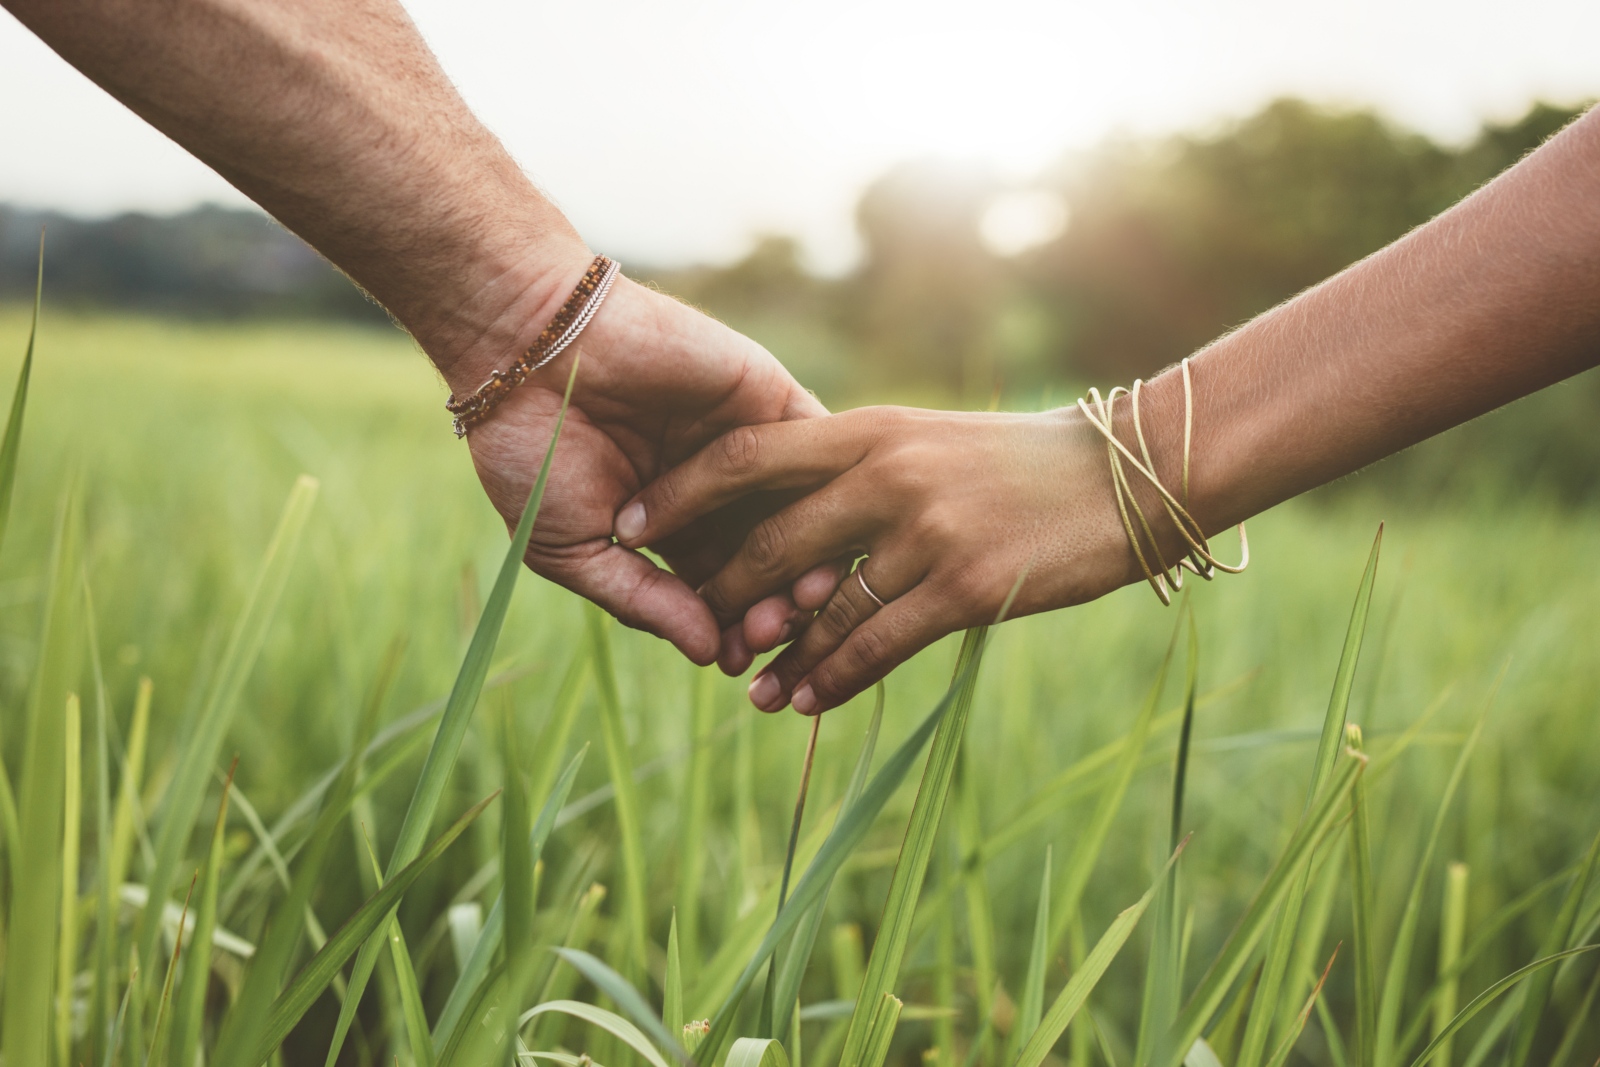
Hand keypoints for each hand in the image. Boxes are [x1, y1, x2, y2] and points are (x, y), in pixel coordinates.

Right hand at [452, 268, 828, 665]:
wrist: (528, 349)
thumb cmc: (533, 452)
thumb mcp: (576, 547)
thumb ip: (643, 601)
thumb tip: (708, 656)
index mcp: (672, 530)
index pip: (722, 593)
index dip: (733, 629)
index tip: (736, 659)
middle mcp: (719, 493)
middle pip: (771, 562)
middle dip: (775, 604)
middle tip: (771, 632)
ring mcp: (748, 444)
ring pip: (802, 513)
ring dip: (809, 557)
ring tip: (801, 596)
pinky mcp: (768, 397)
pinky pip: (816, 448)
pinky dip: (825, 490)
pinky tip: (821, 530)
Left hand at [614, 405, 1169, 712]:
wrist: (1124, 475)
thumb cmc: (1020, 461)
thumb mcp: (928, 439)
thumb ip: (859, 465)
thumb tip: (789, 510)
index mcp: (870, 429)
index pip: (746, 455)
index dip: (679, 494)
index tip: (632, 523)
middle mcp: (886, 474)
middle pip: (770, 543)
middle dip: (724, 595)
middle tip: (699, 632)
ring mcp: (924, 532)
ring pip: (820, 608)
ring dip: (777, 656)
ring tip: (748, 691)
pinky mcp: (963, 587)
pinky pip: (875, 646)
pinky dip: (833, 679)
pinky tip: (808, 701)